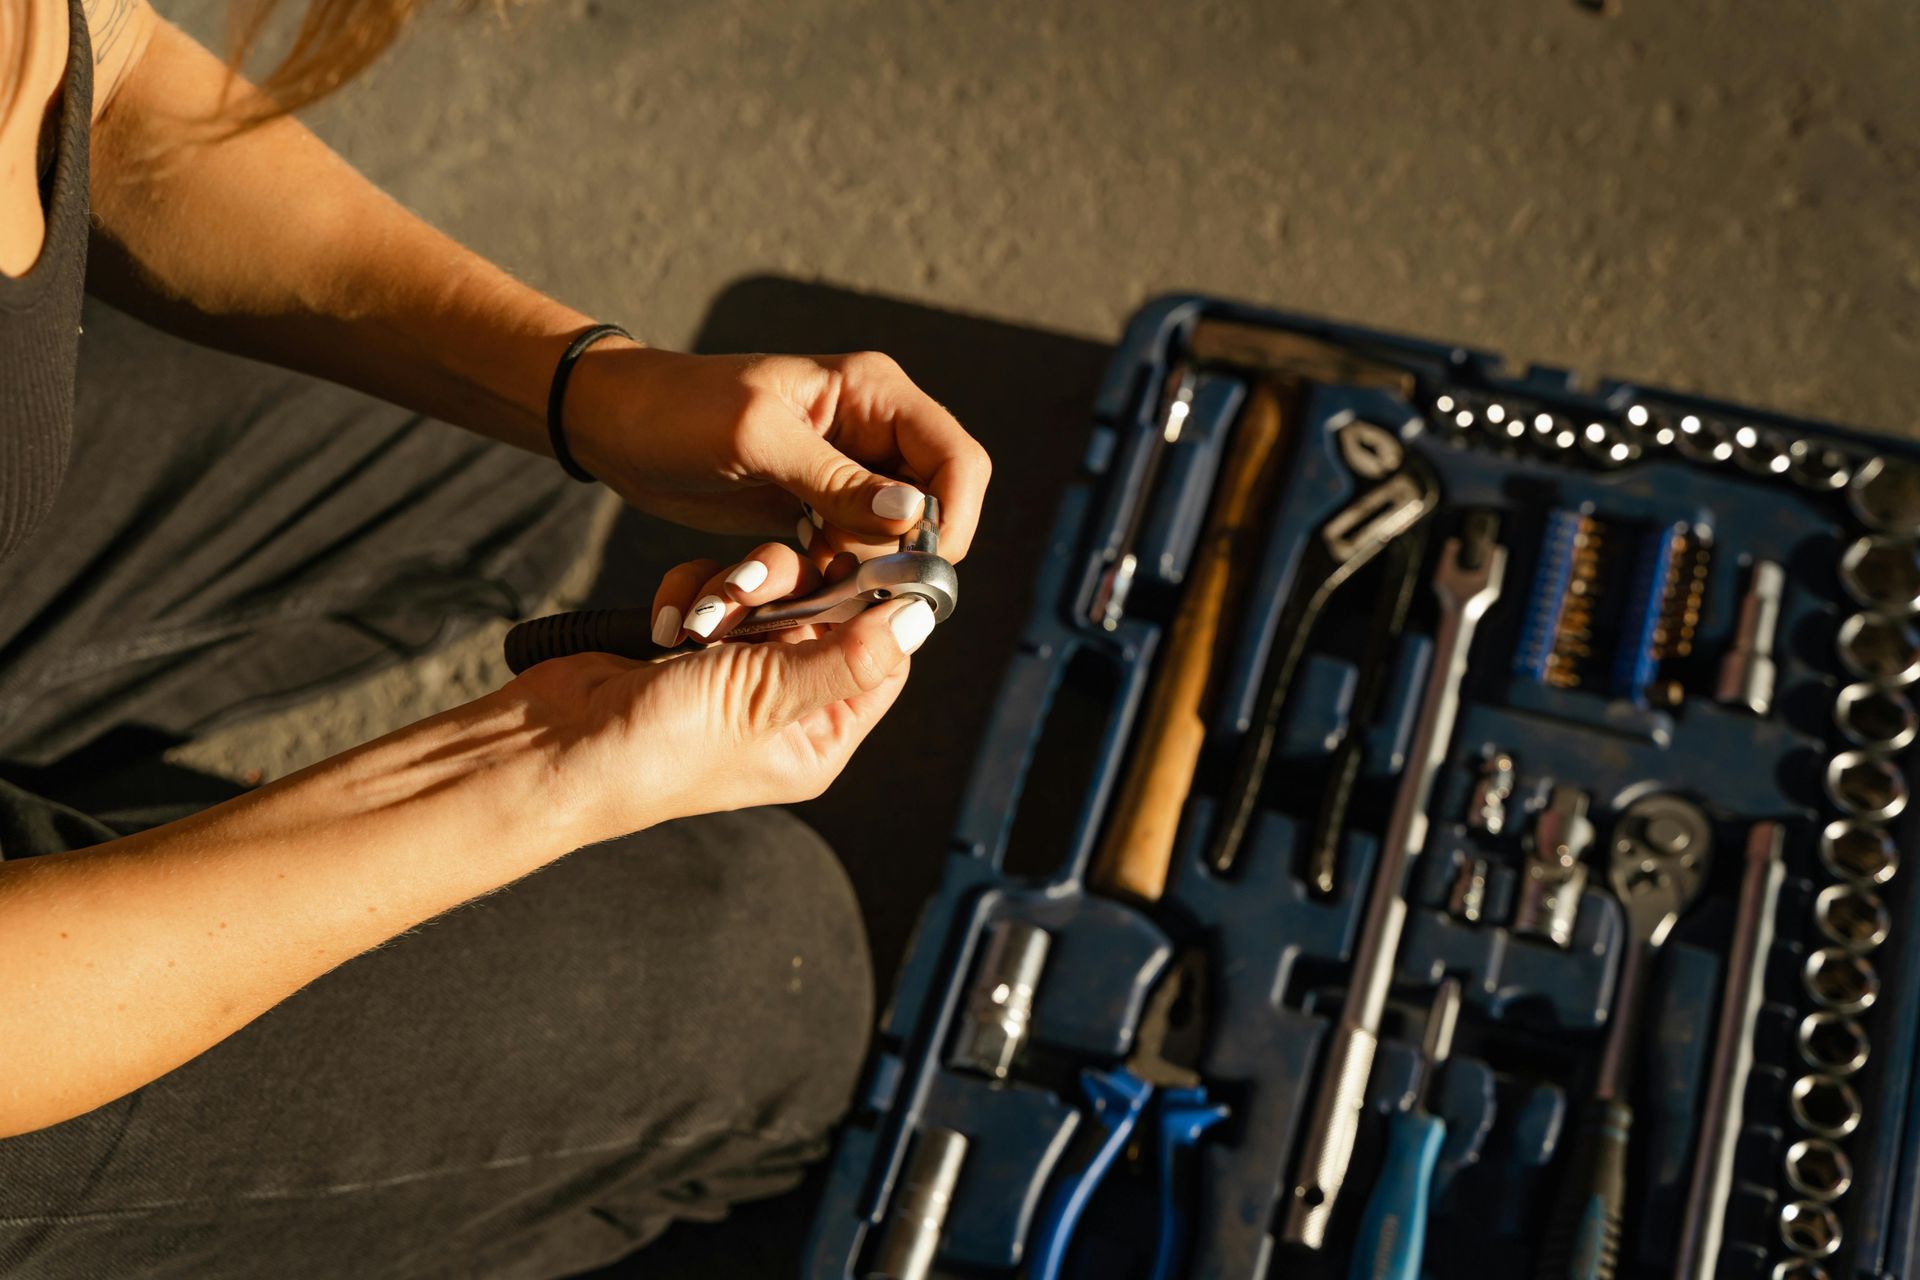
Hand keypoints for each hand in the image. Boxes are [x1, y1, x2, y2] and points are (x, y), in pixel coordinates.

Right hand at [502, 590, 934, 842]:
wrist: (550, 746)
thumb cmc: (655, 749)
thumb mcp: (764, 700)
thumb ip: (844, 657)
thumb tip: (917, 620)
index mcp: (819, 738)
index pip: (882, 660)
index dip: (877, 606)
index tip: (867, 555)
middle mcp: (786, 706)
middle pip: (828, 611)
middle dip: (788, 587)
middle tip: (751, 589)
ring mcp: (737, 670)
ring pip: (771, 588)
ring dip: (733, 588)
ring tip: (700, 619)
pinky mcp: (694, 639)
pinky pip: (718, 586)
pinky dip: (692, 591)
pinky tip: (667, 623)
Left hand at [563, 345, 990, 560]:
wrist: (613, 425)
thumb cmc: (676, 411)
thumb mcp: (754, 440)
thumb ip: (836, 480)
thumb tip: (912, 517)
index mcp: (874, 392)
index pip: (957, 460)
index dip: (953, 519)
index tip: (917, 571)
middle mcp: (874, 430)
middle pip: (937, 504)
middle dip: (905, 553)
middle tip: (854, 584)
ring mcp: (848, 471)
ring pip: (895, 538)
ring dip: (865, 569)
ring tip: (812, 581)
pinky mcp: (818, 506)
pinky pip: (853, 551)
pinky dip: (834, 574)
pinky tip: (795, 581)